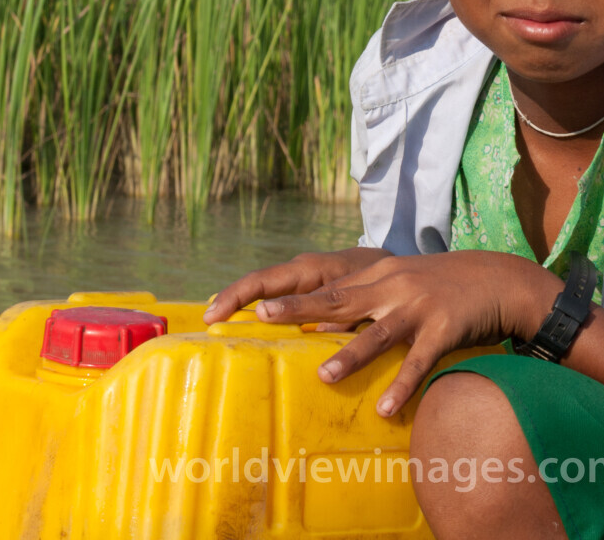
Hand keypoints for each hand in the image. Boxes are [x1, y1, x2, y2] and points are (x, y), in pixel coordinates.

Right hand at [203, 247, 392, 323]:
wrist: (397, 269)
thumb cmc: (381, 283)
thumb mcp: (362, 299)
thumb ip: (339, 314)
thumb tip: (319, 333)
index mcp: (311, 270)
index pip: (265, 280)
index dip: (238, 296)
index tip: (216, 314)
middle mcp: (301, 270)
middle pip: (257, 282)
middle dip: (230, 298)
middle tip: (206, 320)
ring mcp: (301, 278)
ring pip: (264, 288)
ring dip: (239, 303)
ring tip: (214, 323)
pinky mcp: (305, 289)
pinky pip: (276, 295)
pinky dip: (256, 306)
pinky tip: (240, 324)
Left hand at [253, 250, 560, 416]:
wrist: (498, 279)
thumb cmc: (442, 287)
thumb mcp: (399, 288)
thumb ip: (362, 305)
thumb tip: (318, 332)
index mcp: (378, 276)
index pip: (327, 287)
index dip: (291, 297)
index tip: (254, 305)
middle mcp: (392, 287)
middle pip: (339, 300)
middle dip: (300, 309)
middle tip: (263, 316)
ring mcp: (418, 307)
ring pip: (378, 334)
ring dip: (350, 355)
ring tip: (323, 376)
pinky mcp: (444, 329)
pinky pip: (420, 362)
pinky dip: (403, 384)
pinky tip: (387, 408)